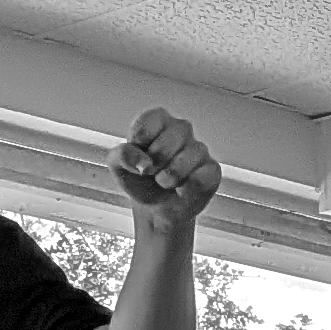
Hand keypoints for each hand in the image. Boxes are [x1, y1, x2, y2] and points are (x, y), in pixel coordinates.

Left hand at [111, 108, 219, 224]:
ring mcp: (198, 149)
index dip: (140, 144)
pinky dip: (187, 189)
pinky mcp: (212, 169)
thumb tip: (143, 163)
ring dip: (169, 178)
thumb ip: (122, 156)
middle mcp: (181, 129)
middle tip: (152, 173)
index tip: (139, 156)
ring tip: (165, 182)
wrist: (155, 208)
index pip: (150, 121)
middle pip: (168, 141)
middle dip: (155, 163)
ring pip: (187, 158)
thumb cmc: (140, 180)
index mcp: (158, 120)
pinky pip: (202, 177)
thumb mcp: (118, 167)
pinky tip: (181, 190)